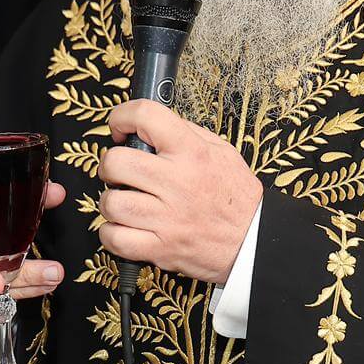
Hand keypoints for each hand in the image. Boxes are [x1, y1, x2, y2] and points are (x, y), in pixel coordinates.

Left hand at [97, 99, 261, 284]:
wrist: (254, 241)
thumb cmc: (236, 197)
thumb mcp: (221, 152)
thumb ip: (187, 134)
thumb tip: (150, 126)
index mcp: (192, 152)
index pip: (145, 115)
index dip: (122, 116)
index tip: (120, 127)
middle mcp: (178, 182)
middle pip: (116, 162)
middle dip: (109, 165)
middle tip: (119, 172)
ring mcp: (168, 218)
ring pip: (111, 203)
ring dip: (111, 201)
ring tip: (125, 202)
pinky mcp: (161, 248)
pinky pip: (115, 239)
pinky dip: (111, 234)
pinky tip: (124, 227)